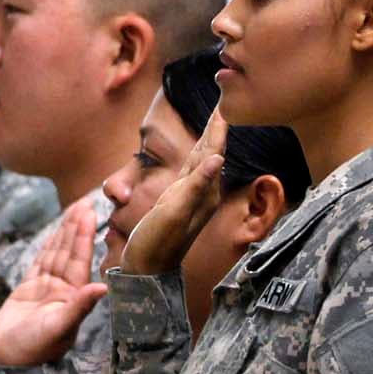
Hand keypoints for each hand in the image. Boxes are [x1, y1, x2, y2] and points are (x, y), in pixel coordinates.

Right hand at [0, 199, 109, 366]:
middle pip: (71, 252)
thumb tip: (104, 287)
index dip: (85, 236)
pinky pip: (41, 262)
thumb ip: (80, 307)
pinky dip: (48, 245)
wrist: (5, 363)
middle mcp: (63, 291)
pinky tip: (57, 231)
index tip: (92, 213)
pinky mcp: (29, 290)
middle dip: (78, 227)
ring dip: (65, 232)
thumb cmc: (32, 350)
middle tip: (87, 200)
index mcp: (73, 298)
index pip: (81, 261)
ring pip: (57, 254)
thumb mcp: (57, 328)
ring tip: (75, 208)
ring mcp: (46, 289)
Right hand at [120, 111, 227, 275]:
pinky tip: (199, 151)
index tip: (224, 105)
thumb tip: (217, 159)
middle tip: (222, 103)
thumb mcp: (175, 213)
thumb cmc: (158, 243)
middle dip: (216, 128)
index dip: (218, 128)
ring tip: (214, 119)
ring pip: (203, 159)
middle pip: (212, 152)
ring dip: (208, 138)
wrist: (148, 270)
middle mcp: (203, 193)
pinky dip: (196, 154)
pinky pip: (191, 170)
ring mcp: (192, 197)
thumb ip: (196, 185)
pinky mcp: (178, 201)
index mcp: (205, 192)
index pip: (214, 152)